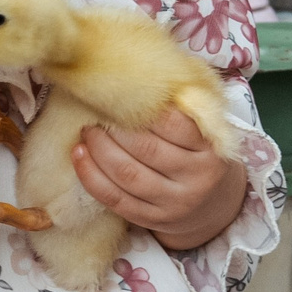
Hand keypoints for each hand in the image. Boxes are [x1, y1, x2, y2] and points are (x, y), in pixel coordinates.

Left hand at [73, 108, 247, 251]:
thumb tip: (138, 72)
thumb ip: (181, 108)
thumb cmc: (198, 155)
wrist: (212, 204)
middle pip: (147, 150)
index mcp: (211, 150)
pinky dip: (91, 177)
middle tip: (97, 114)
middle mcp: (196, 179)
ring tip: (87, 132)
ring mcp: (174, 203)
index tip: (125, 95)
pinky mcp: (153, 220)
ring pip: (128, 175)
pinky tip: (79, 155)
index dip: (146, 109)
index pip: (176, 125)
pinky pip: (115, 199)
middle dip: (115, 130)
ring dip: (99, 150)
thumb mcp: (203, 132)